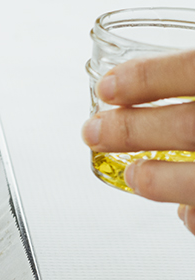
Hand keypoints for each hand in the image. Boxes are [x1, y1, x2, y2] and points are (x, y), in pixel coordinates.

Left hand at [82, 49, 194, 234]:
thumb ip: (194, 79)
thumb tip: (150, 74)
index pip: (194, 68)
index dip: (149, 77)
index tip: (110, 86)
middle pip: (186, 127)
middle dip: (130, 130)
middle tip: (94, 131)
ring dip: (154, 179)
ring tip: (133, 174)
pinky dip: (191, 211)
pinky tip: (182, 205)